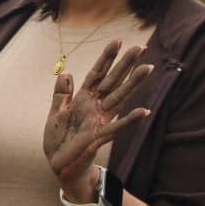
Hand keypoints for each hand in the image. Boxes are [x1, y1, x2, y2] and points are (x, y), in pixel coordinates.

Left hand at [44, 40, 151, 196]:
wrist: (58, 165)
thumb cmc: (59, 140)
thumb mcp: (55, 112)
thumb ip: (61, 93)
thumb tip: (67, 72)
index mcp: (83, 99)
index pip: (98, 74)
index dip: (107, 58)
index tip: (118, 41)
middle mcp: (95, 107)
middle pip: (113, 81)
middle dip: (126, 64)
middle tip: (142, 47)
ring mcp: (99, 121)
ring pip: (119, 98)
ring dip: (134, 84)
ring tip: (148, 68)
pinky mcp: (99, 137)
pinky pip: (116, 127)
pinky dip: (129, 119)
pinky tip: (144, 111)